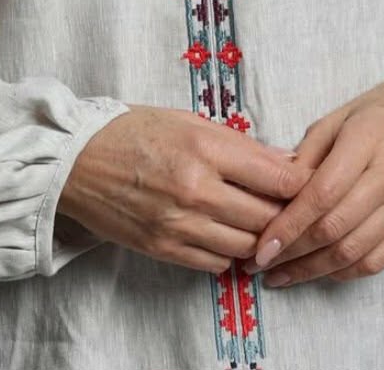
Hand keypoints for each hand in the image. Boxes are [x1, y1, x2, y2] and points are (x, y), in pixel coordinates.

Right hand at [57, 103, 313, 273]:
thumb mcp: (189, 121)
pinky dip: (228, 252)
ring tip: (255, 220)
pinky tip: (224, 233)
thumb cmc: (135, 132)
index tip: (305, 183)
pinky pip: (217, 263)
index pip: (278, 177)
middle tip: (287, 207)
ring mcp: (180, 223)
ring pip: (247, 244)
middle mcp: (196, 188)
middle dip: (284, 213)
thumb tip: (285, 163)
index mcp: (206, 147)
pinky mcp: (164, 249)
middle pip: (268, 216)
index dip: (300, 183)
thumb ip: (238, 144)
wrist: (78, 161)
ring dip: (257, 236)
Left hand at [240, 76, 383, 286]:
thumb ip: (306, 156)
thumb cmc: (380, 112)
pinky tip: (320, 270)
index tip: (261, 247)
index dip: (289, 225)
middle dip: (294, 253)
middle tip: (262, 264)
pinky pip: (379, 260)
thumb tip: (274, 196)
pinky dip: (345, 271)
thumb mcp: (336, 119)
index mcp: (366, 140)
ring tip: (284, 275)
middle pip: (336, 228)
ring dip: (314, 270)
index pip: (322, 194)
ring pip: (355, 252)